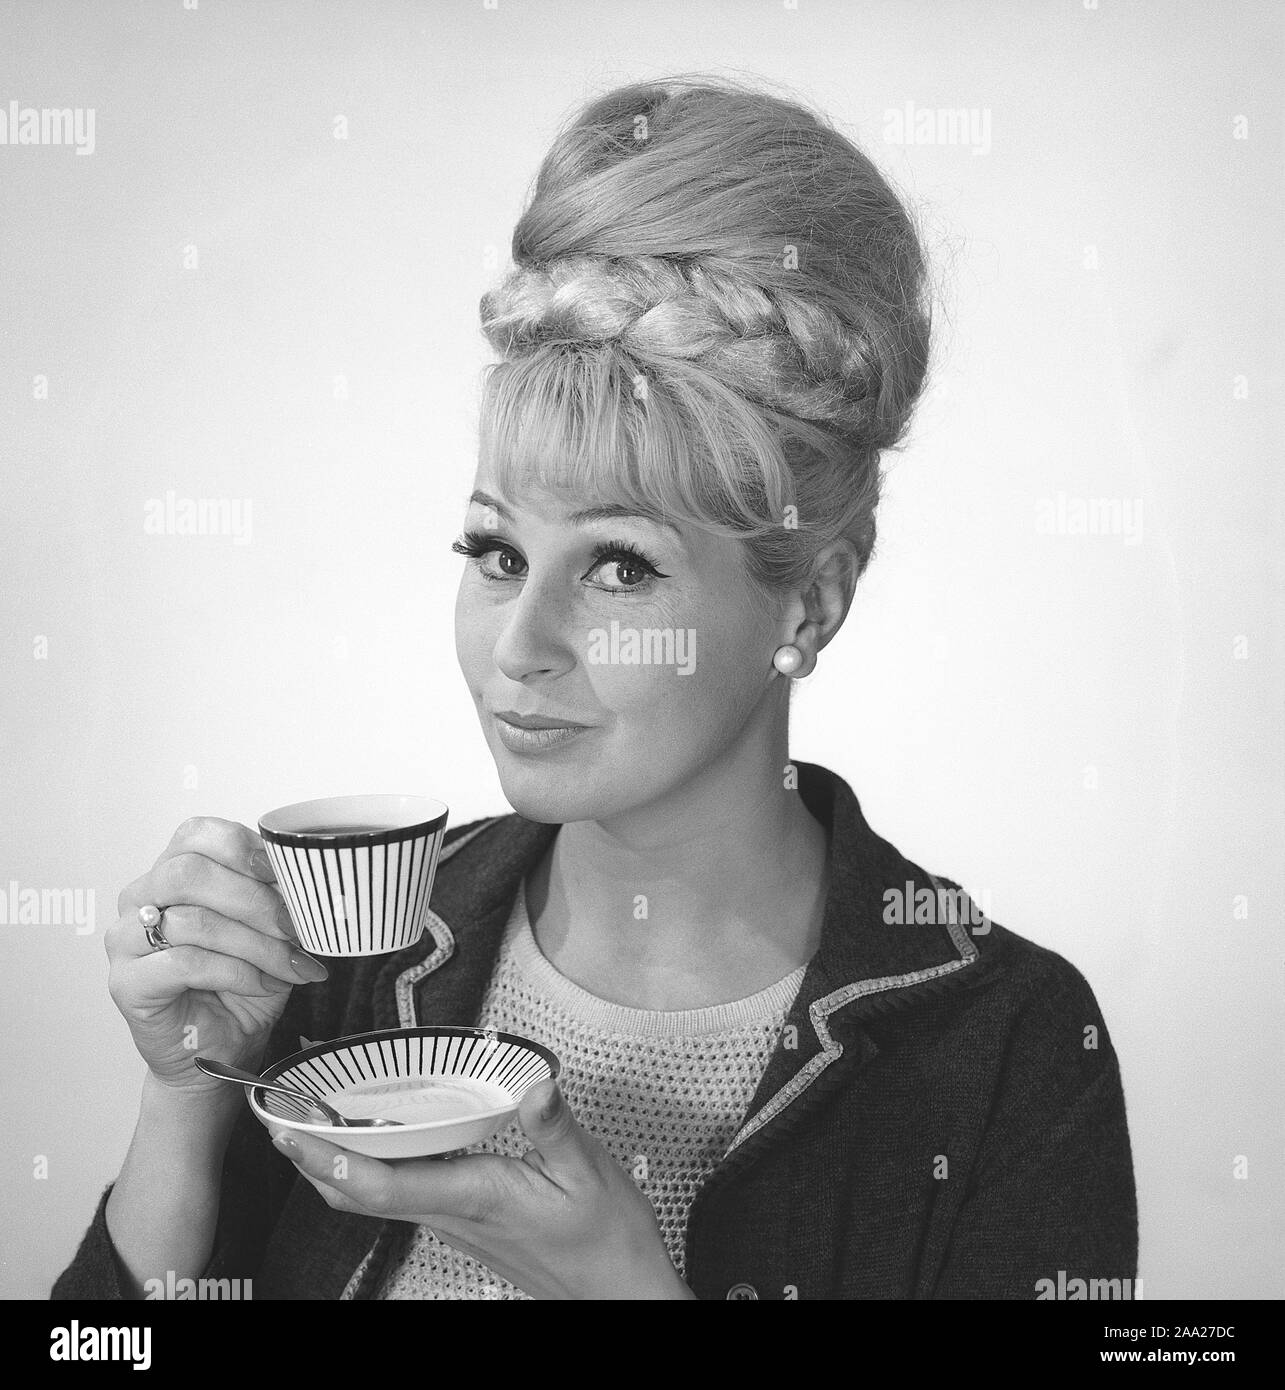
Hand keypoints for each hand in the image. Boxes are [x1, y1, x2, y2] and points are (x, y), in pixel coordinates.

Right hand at [108, 816, 330, 1093]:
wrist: (223, 1047)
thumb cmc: (243, 984)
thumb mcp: (272, 931)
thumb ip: (278, 898)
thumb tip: (312, 878)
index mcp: (172, 870)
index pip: (198, 834)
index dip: (245, 849)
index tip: (286, 875)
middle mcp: (140, 897)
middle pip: (190, 872)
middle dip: (255, 900)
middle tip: (295, 928)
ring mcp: (126, 940)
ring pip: (193, 921)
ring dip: (256, 944)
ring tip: (290, 965)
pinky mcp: (126, 982)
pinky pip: (185, 963)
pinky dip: (237, 972)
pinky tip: (263, 984)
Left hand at [272, 1079, 695, 1299]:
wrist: (619, 1295)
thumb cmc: (606, 1239)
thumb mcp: (590, 1172)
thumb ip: (555, 1127)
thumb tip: (536, 1085)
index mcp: (474, 1196)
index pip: (381, 1184)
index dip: (328, 1159)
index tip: (291, 1130)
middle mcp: (453, 1214)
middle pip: (361, 1194)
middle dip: (313, 1158)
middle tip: (278, 1115)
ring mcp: (455, 1223)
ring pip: (377, 1197)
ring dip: (337, 1163)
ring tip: (313, 1118)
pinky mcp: (466, 1223)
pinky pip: (403, 1196)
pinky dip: (373, 1168)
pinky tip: (377, 1139)